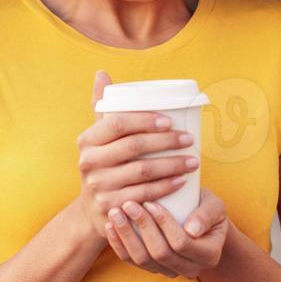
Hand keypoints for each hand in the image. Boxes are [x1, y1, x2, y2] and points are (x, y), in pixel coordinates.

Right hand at [74, 70, 200, 244]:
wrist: (92, 209)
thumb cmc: (103, 164)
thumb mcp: (98, 138)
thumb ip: (102, 108)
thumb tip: (102, 73)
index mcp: (87, 140)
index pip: (118, 123)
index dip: (145, 120)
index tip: (170, 120)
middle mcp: (89, 162)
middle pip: (134, 147)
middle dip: (166, 142)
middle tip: (189, 139)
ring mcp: (98, 187)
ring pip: (142, 172)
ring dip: (173, 165)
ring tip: (193, 160)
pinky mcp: (111, 207)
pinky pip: (144, 194)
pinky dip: (166, 187)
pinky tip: (182, 181)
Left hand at [104, 188, 228, 277]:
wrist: (197, 219)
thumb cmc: (205, 207)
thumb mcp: (214, 205)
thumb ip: (206, 215)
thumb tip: (191, 230)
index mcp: (209, 254)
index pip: (182, 243)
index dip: (164, 223)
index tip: (150, 202)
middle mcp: (190, 269)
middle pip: (160, 254)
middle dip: (142, 228)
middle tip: (128, 204)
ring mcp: (169, 271)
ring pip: (143, 260)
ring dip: (126, 236)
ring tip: (115, 213)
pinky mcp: (151, 268)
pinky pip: (131, 261)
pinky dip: (119, 244)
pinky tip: (110, 226)